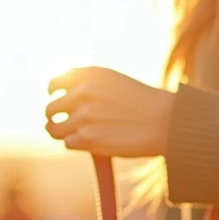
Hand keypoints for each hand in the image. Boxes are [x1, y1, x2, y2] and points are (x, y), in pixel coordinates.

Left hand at [46, 67, 173, 157]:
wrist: (167, 122)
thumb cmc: (150, 106)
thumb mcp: (118, 84)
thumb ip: (93, 87)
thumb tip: (73, 103)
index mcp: (89, 74)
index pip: (57, 83)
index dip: (55, 94)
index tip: (58, 100)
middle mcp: (81, 92)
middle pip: (51, 107)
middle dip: (56, 116)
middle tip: (63, 124)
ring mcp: (82, 115)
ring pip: (53, 127)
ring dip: (59, 132)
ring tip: (70, 136)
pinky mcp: (86, 138)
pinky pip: (68, 143)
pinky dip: (76, 145)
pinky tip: (89, 144)